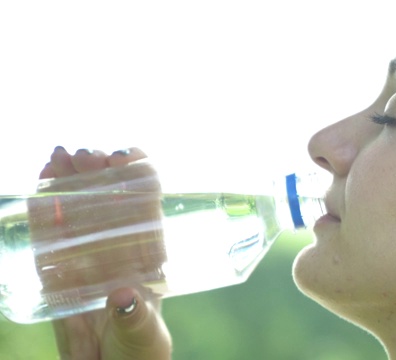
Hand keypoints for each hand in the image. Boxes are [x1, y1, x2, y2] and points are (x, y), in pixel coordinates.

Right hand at [38, 147, 171, 359]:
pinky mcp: (59, 267)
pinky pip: (51, 232)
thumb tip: (122, 294)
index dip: (139, 174)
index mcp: (149, 253)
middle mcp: (120, 247)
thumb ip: (136, 317)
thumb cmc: (140, 350)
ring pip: (79, 208)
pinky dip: (44, 207)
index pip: (148, 204)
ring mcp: (88, 254)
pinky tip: (40, 183)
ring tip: (58, 156)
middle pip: (111, 198)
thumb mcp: (145, 334)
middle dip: (99, 171)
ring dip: (70, 179)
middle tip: (85, 155)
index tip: (126, 157)